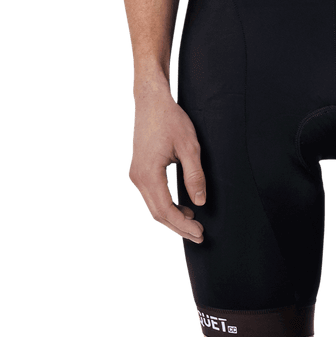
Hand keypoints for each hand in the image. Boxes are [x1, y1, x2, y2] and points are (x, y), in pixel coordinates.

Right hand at [127, 75, 205, 242]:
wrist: (151, 101)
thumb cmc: (171, 120)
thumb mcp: (190, 146)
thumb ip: (195, 175)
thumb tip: (199, 203)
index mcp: (149, 174)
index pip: (165, 210)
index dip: (183, 224)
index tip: (200, 232)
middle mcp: (138, 178)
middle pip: (157, 213)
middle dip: (178, 227)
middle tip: (199, 235)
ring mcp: (135, 175)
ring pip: (153, 206)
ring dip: (172, 218)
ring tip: (193, 223)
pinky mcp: (138, 171)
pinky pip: (151, 196)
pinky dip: (165, 206)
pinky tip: (182, 207)